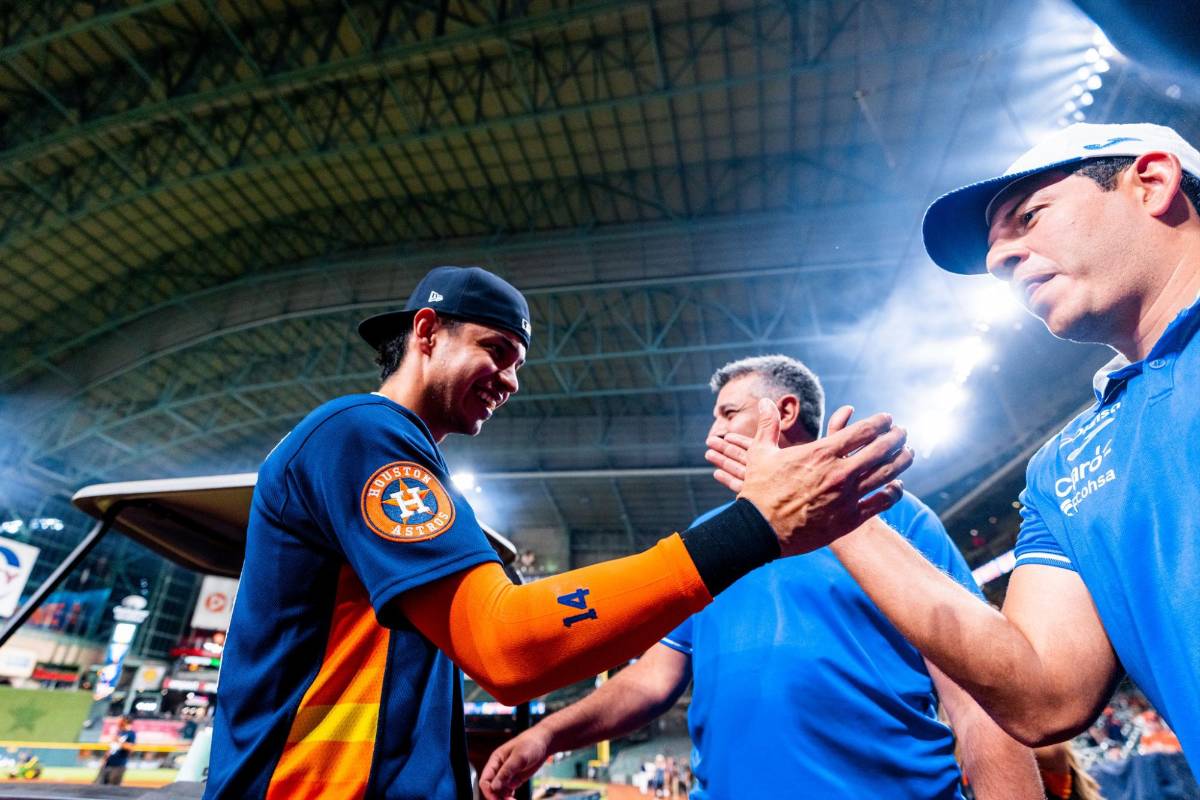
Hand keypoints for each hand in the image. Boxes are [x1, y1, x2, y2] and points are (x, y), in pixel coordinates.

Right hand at [480, 726, 552, 799]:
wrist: (545, 742)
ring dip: (503, 798)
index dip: (489, 791)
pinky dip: (509, 797)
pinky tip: (514, 798)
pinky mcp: (515, 779)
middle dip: (497, 797)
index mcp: (496, 760)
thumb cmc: (531, 743)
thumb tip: (494, 787)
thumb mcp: (519, 757)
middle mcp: (499, 769)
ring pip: (499, 791)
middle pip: (491, 788)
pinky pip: (508, 791)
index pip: (485, 780)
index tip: (496, 799)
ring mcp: (507, 775)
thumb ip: (506, 772)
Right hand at [705, 400, 911, 555]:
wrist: (760, 531)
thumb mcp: (760, 453)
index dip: (879, 422)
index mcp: (821, 453)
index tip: (887, 419)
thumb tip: (766, 402)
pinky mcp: (849, 519)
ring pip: (886, 475)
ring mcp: (846, 497)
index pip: (861, 431)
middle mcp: (839, 473)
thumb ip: (768, 425)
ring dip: (901, 461)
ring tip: (908, 454)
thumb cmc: (759, 490)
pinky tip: (897, 486)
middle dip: (896, 438)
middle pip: (880, 450)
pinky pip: (881, 503)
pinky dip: (893, 492)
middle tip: (903, 433)